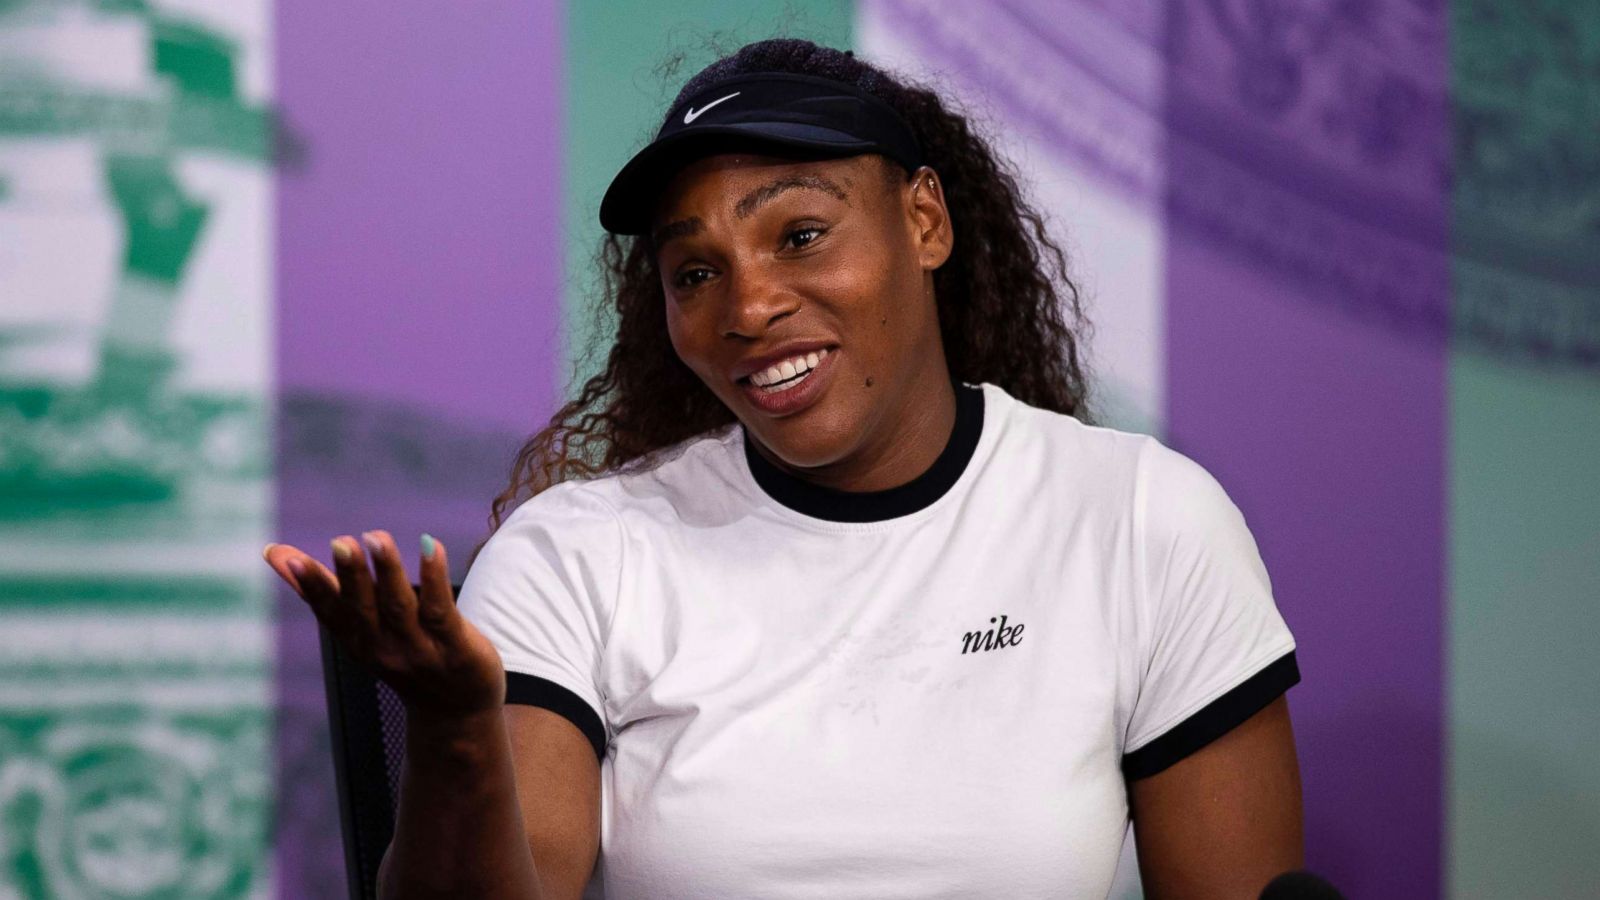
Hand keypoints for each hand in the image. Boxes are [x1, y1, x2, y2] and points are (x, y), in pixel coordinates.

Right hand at [263, 531, 504, 716]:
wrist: (454, 710)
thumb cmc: (402, 655)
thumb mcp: (358, 628)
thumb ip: (322, 589)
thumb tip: (274, 552)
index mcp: (356, 640)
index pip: (329, 611)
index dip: (309, 585)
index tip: (284, 557)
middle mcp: (383, 646)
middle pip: (363, 608)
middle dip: (350, 575)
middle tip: (340, 542)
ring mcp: (418, 648)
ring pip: (399, 606)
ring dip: (388, 570)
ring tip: (376, 538)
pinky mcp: (454, 646)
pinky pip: (441, 609)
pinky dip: (434, 577)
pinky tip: (430, 545)